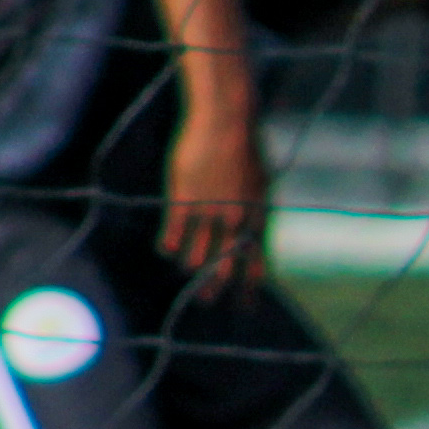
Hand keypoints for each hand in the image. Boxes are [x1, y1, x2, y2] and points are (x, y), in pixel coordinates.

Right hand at [161, 103, 268, 290]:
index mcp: (258, 217)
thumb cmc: (246, 148)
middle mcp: (236, 221)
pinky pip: (173, 235)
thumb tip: (254, 231)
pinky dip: (169, 246)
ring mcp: (210, 212)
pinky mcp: (184, 200)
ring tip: (186, 277)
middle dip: (216, 289)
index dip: (250, 287)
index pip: (256, 263)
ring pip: (197, 256)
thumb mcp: (261, 183)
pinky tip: (167, 251)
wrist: (227, 122)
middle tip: (207, 303)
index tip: (246, 307)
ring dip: (191, 271)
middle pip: (225, 268)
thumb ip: (255, 210)